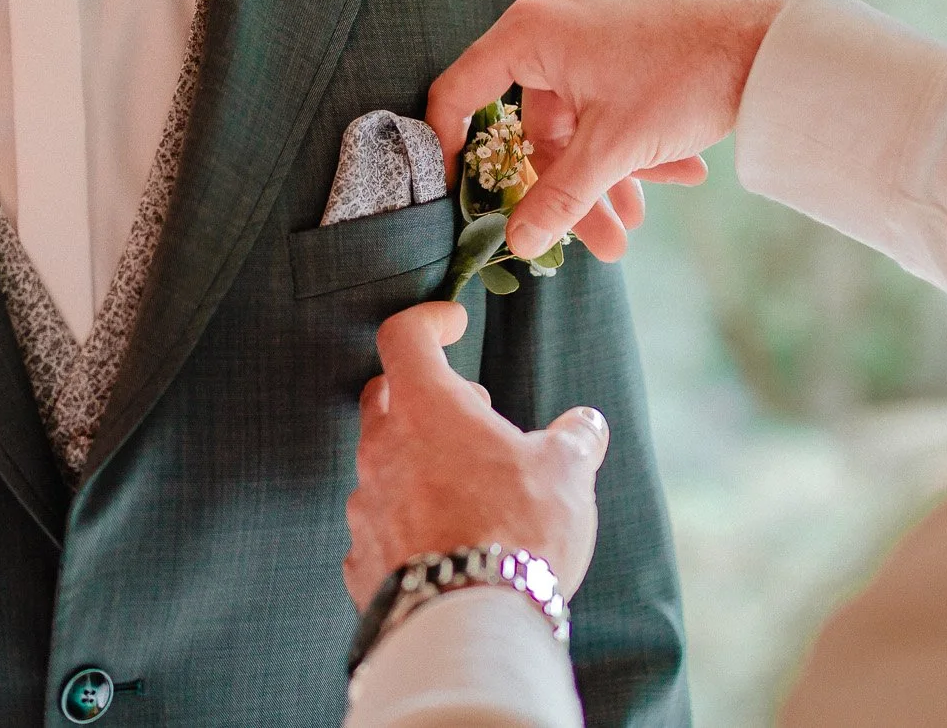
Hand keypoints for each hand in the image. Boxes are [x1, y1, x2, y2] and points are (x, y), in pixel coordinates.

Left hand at [344, 302, 608, 607]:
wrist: (470, 626)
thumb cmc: (518, 532)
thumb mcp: (567, 473)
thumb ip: (574, 439)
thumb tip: (586, 425)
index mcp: (426, 409)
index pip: (404, 336)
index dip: (428, 321)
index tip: (453, 323)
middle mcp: (382, 450)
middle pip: (385, 397)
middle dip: (424, 393)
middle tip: (472, 412)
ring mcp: (366, 507)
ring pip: (382, 463)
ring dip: (417, 461)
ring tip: (467, 485)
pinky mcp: (361, 560)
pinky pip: (380, 525)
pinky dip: (407, 521)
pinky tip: (442, 540)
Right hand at [428, 0, 787, 260]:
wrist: (770, 44)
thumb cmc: (683, 77)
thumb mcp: (614, 148)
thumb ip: (559, 198)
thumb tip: (516, 243)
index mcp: (529, 35)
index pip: (458, 95)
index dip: (447, 150)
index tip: (458, 199)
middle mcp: (550, 31)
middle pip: (531, 129)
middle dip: (567, 191)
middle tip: (600, 244)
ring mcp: (588, 41)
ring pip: (576, 128)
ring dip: (605, 179)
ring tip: (636, 226)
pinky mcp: (622, 53)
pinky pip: (606, 111)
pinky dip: (631, 150)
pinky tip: (680, 177)